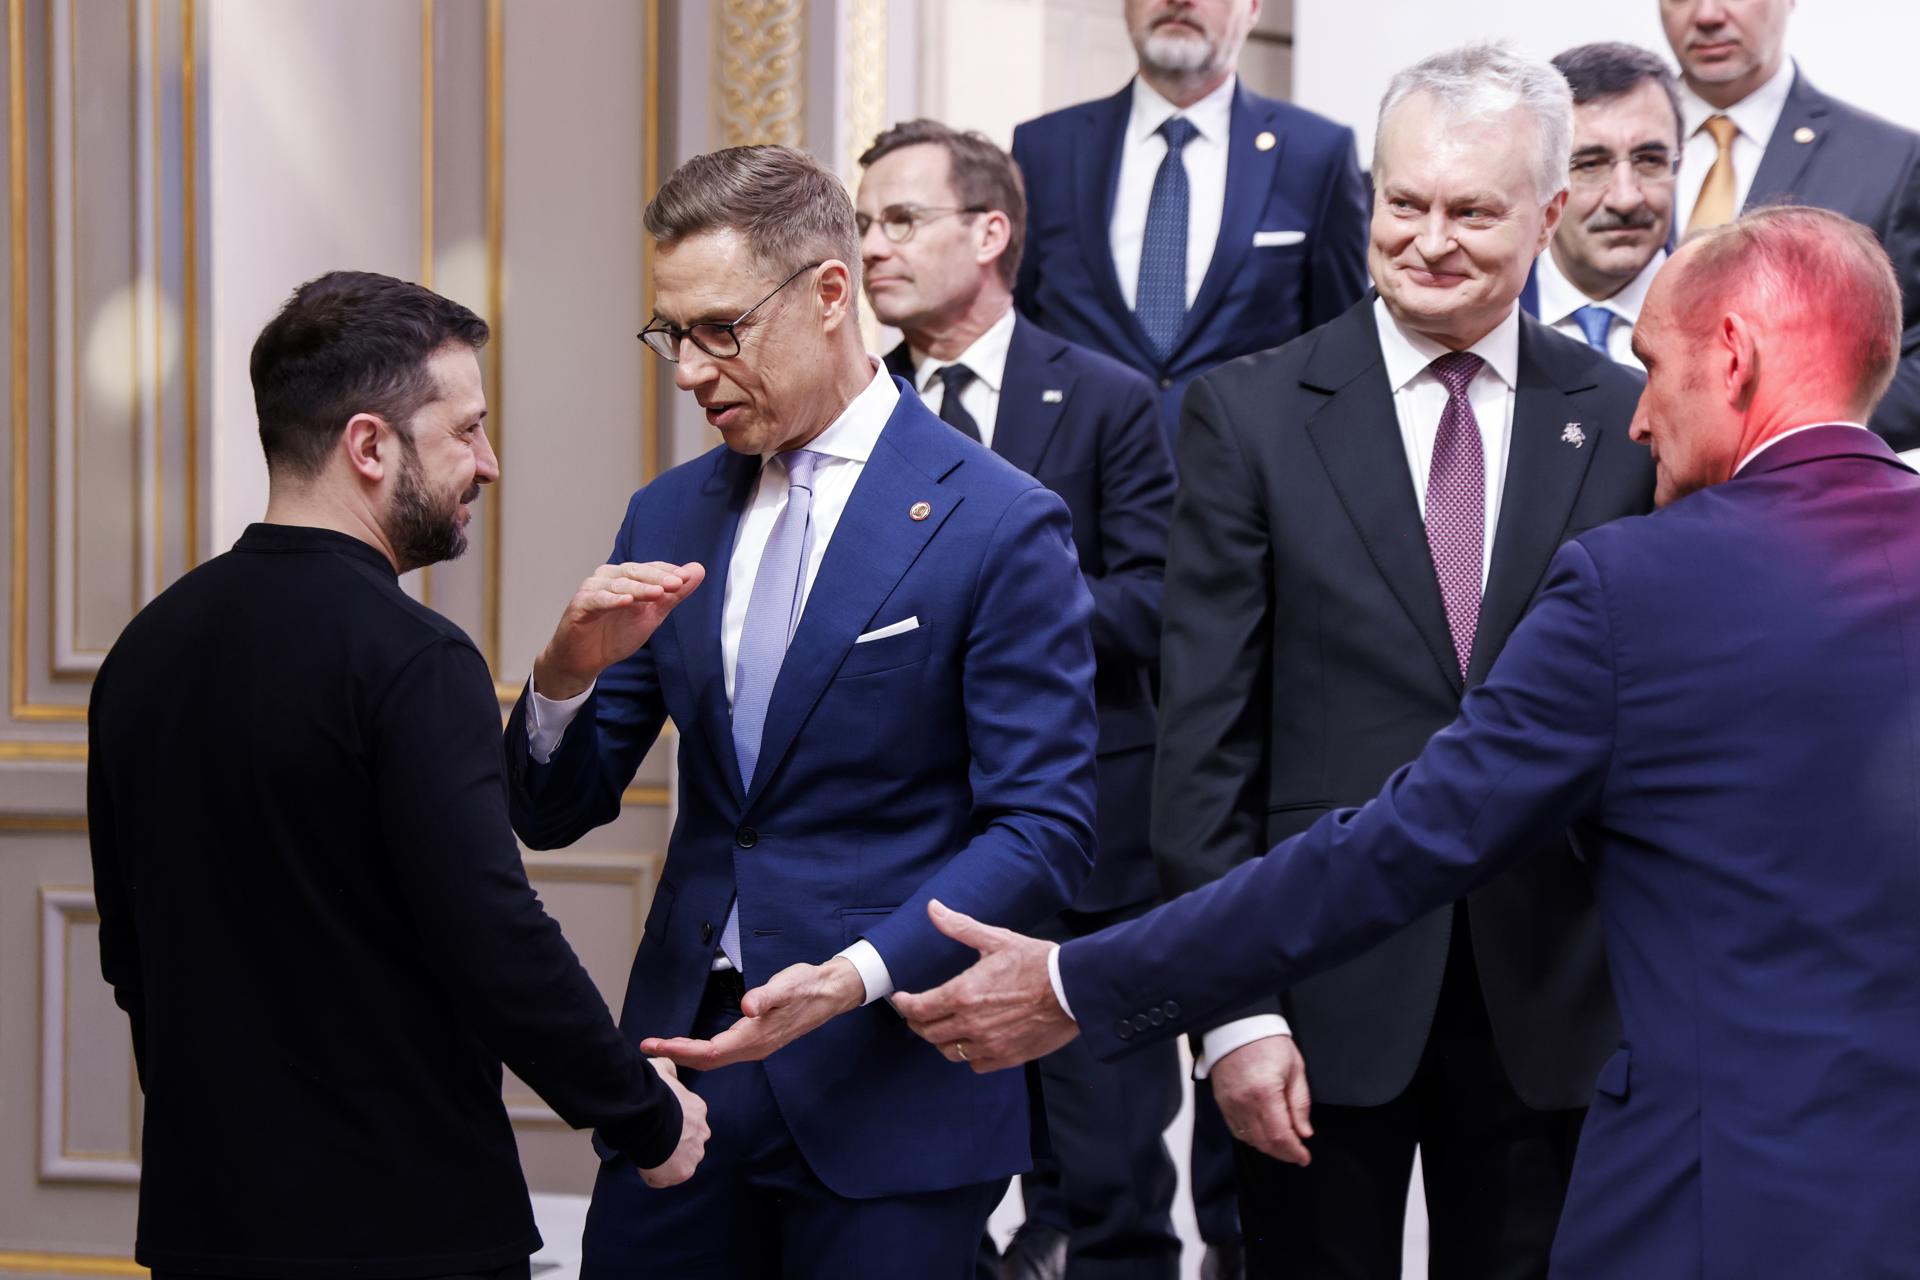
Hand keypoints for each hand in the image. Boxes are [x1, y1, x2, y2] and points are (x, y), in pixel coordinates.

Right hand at [533, 561, 705, 699]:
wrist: (584, 660)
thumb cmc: (614, 634)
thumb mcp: (651, 615)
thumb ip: (673, 595)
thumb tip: (697, 570)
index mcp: (626, 577)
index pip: (650, 568)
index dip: (668, 571)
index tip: (688, 578)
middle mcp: (609, 577)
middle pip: (635, 571)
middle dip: (657, 578)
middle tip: (677, 584)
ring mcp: (593, 589)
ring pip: (618, 584)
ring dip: (639, 588)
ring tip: (657, 593)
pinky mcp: (580, 605)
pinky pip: (598, 599)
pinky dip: (612, 600)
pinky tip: (626, 601)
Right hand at [636, 1058, 708, 1187]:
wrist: (648, 1115)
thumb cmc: (653, 1092)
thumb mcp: (662, 1069)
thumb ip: (667, 1068)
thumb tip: (666, 1063)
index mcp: (698, 1109)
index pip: (690, 1121)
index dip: (673, 1124)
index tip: (659, 1124)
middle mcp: (702, 1132)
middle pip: (689, 1142)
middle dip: (675, 1144)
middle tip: (653, 1140)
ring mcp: (694, 1153)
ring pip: (681, 1162)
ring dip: (667, 1160)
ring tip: (648, 1153)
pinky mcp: (683, 1172)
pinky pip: (667, 1178)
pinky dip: (655, 1175)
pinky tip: (644, 1165)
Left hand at [640, 958, 865, 1069]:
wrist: (829, 992)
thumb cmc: (807, 986)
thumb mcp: (787, 985)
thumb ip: (766, 996)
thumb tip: (748, 1006)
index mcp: (755, 1037)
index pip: (710, 1051)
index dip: (680, 1050)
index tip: (656, 1045)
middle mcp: (753, 1047)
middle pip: (707, 1060)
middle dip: (675, 1055)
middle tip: (648, 1047)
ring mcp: (755, 1046)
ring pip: (713, 1058)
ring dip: (685, 1054)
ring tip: (661, 1047)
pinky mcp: (756, 1039)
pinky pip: (721, 1052)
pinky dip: (699, 1051)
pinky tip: (689, 1045)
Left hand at [892, 900, 1077, 1071]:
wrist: (1073, 989)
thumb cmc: (1036, 962)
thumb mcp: (996, 939)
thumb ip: (960, 927)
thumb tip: (933, 909)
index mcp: (963, 993)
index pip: (918, 1009)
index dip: (904, 1005)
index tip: (901, 1000)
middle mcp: (971, 1023)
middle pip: (928, 1033)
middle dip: (919, 1022)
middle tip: (920, 1013)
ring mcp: (989, 1044)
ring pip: (949, 1051)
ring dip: (942, 1040)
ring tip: (945, 1027)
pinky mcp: (1006, 1057)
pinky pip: (975, 1064)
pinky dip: (969, 1054)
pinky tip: (973, 1041)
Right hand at [1211, 1034, 1313, 1165]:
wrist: (1238, 1026)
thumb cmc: (1269, 1043)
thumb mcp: (1295, 1069)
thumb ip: (1300, 1103)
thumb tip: (1304, 1132)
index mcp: (1265, 1094)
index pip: (1280, 1136)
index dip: (1294, 1152)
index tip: (1304, 1157)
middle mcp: (1244, 1103)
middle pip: (1264, 1142)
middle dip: (1283, 1153)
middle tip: (1297, 1154)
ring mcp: (1229, 1104)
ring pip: (1249, 1139)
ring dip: (1267, 1147)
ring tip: (1282, 1145)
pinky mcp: (1221, 1101)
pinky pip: (1235, 1129)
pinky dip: (1251, 1137)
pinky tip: (1262, 1135)